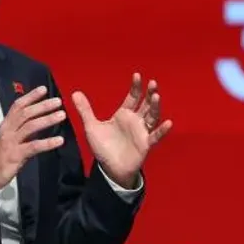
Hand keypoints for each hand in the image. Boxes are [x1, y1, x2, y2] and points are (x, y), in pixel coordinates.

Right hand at [0, 85, 65, 192]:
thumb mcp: (6, 140)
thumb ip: (20, 131)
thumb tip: (36, 121)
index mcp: (6, 126)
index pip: (18, 106)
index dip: (30, 96)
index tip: (43, 89)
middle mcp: (7, 131)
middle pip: (25, 114)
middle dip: (42, 106)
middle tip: (58, 101)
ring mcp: (11, 143)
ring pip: (30, 127)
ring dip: (47, 119)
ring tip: (61, 115)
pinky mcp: (15, 156)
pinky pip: (33, 147)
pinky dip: (47, 143)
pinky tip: (58, 141)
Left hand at [70, 72, 171, 187]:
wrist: (109, 167)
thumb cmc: (103, 147)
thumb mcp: (91, 127)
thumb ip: (85, 110)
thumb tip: (74, 93)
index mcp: (123, 114)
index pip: (132, 97)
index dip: (135, 87)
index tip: (137, 75)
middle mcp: (135, 121)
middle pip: (145, 104)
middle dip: (149, 93)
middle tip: (152, 83)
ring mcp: (142, 132)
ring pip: (152, 116)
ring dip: (155, 107)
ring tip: (157, 97)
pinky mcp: (145, 144)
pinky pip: (155, 136)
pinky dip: (162, 130)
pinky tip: (168, 123)